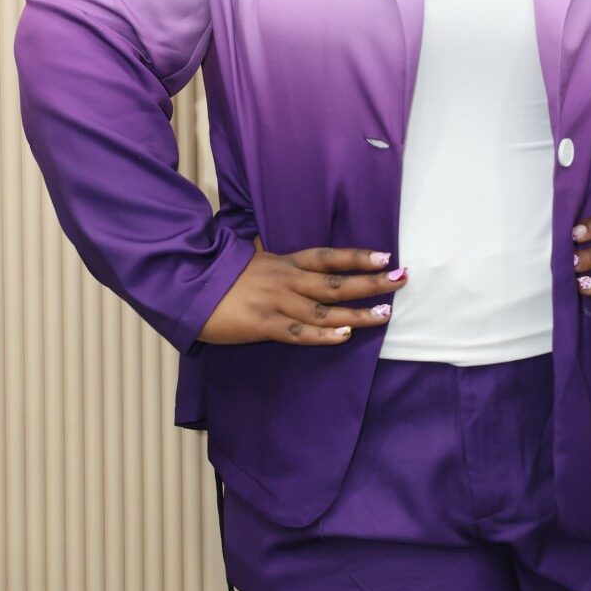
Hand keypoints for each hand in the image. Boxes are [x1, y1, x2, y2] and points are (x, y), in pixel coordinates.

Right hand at [197, 235, 407, 345]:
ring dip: (357, 312)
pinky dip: (322, 334)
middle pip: (336, 281)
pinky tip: (343, 335)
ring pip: (324, 308)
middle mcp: (287, 279)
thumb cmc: (222, 276)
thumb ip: (281, 265)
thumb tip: (300, 265)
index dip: (358, 256)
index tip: (386, 255)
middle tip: (402, 279)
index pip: (329, 256)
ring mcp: (276, 302)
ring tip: (385, 314)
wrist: (188, 286)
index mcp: (286, 263)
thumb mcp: (256, 262)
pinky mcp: (263, 325)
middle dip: (371, 281)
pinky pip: (297, 331)